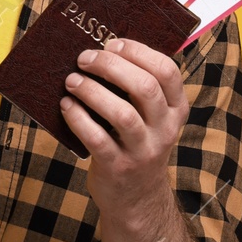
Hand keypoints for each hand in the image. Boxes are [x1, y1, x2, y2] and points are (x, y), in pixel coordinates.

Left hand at [59, 37, 187, 218]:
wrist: (136, 198)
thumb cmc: (135, 143)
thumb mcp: (150, 118)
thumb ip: (137, 89)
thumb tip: (102, 49)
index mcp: (175, 109)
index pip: (167, 71)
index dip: (138, 52)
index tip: (112, 44)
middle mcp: (164, 129)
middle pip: (144, 87)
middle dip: (111, 66)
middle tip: (84, 58)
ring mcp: (143, 150)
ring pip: (122, 114)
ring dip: (92, 91)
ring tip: (72, 80)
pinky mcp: (118, 167)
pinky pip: (97, 139)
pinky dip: (78, 118)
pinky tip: (66, 106)